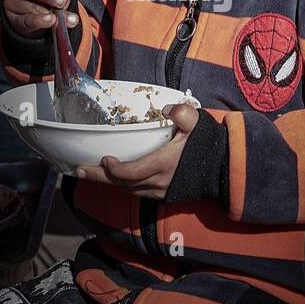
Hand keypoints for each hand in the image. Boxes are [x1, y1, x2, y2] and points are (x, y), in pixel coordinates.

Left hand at [75, 103, 200, 198]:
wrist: (225, 169)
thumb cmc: (208, 145)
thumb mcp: (197, 123)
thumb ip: (183, 114)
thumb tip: (167, 108)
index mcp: (164, 164)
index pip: (132, 173)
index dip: (115, 170)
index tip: (104, 158)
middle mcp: (159, 182)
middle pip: (123, 184)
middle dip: (99, 178)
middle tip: (79, 171)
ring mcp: (161, 191)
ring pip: (129, 190)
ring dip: (110, 182)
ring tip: (92, 172)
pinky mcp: (164, 195)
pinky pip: (138, 192)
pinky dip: (124, 185)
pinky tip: (115, 178)